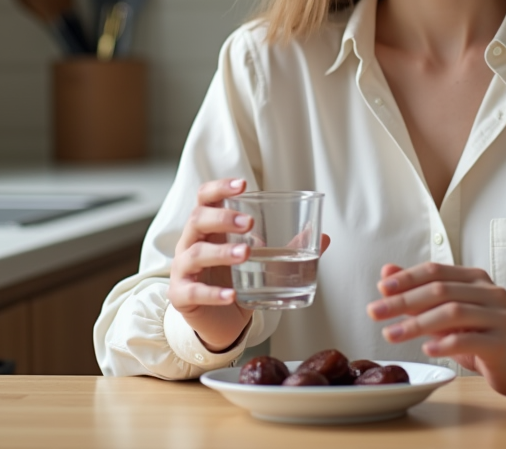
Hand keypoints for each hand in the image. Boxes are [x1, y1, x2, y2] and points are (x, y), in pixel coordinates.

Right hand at [168, 178, 330, 352]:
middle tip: (249, 223)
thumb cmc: (235, 279)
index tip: (243, 184)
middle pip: (197, 219)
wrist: (218, 320)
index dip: (220, 188)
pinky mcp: (181, 296)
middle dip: (222, 218)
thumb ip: (289, 247)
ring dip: (221, 252)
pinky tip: (231, 294)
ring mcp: (183, 269)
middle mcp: (191, 243)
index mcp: (209, 227)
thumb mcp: (261, 260)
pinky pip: (194, 292)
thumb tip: (324, 236)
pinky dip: (213, 293)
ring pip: (195, 253)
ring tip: (246, 254)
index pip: (205, 198)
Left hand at [367, 262, 505, 397]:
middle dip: (404, 301)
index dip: (406, 278)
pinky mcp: (502, 343)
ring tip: (391, 335)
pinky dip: (445, 343)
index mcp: (474, 278)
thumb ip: (419, 292)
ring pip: (453, 312)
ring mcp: (499, 316)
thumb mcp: (447, 312)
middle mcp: (489, 292)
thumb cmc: (479, 335)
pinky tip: (425, 349)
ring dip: (417, 324)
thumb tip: (386, 272)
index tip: (381, 289)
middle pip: (441, 290)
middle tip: (375, 312)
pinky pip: (470, 340)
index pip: (435, 270)